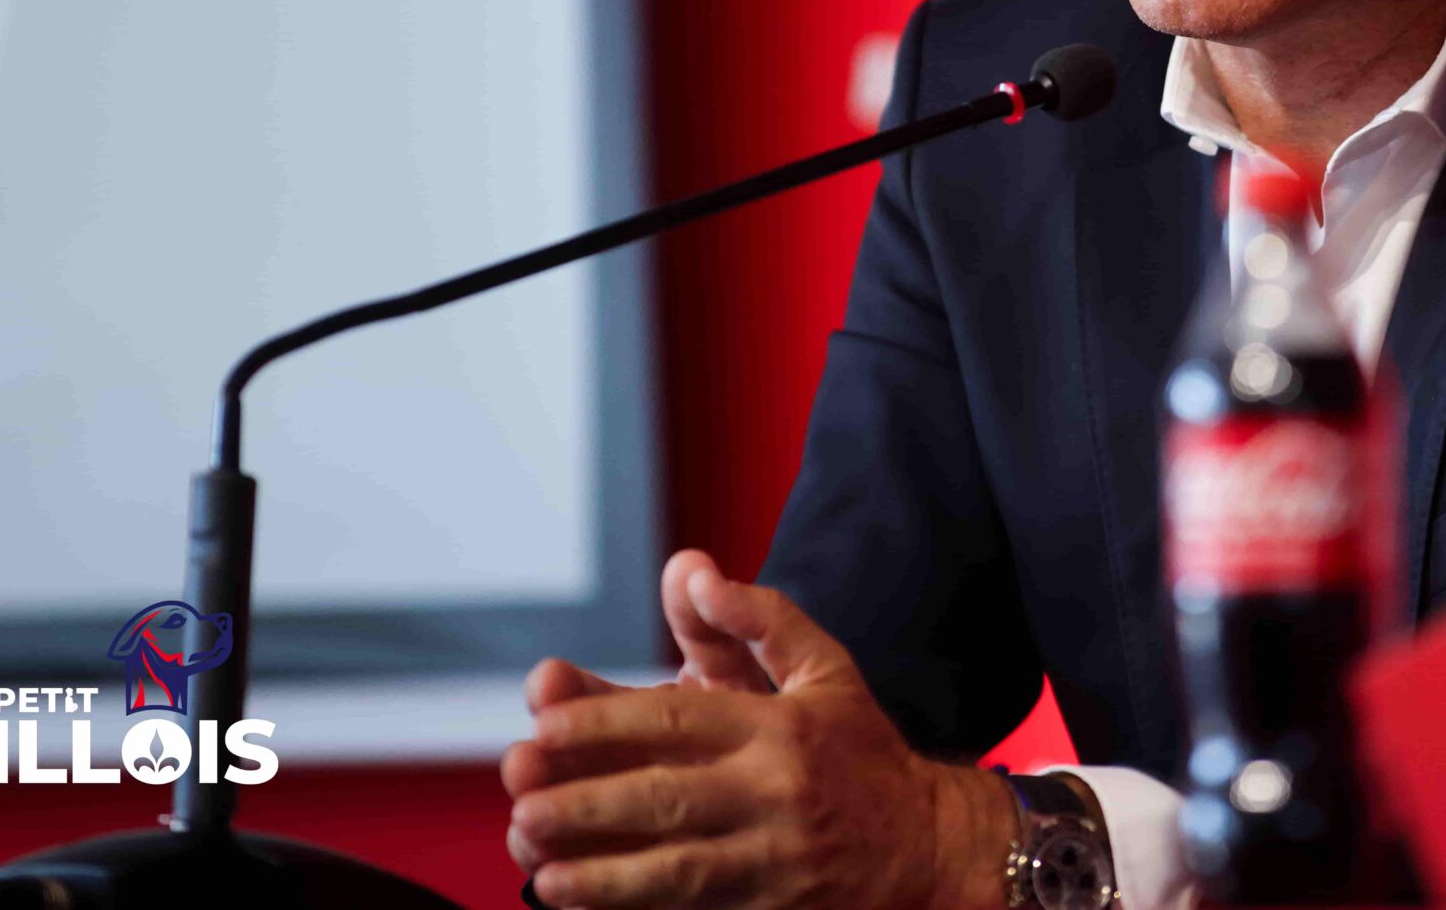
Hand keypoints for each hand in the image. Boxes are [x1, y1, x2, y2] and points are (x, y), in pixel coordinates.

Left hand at [502, 550, 1016, 909]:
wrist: (928, 849)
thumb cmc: (860, 752)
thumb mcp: (825, 668)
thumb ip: (757, 618)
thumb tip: (693, 569)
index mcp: (781, 727)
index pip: (680, 719)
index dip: (605, 719)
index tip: (542, 717)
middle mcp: (774, 794)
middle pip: (666, 796)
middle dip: (585, 796)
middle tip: (518, 789)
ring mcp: (772, 861)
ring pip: (673, 868)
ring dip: (597, 868)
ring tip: (533, 859)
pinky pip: (690, 909)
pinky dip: (632, 905)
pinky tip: (577, 903)